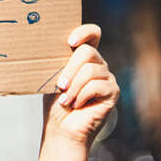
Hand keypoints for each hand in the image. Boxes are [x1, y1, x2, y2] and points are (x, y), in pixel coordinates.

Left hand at [44, 24, 119, 147]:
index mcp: (83, 57)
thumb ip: (58, 62)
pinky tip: (75, 104)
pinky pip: (97, 85)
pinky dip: (81, 95)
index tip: (70, 42)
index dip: (84, 32)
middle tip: (60, 85)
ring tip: (65, 99)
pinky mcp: (113, 91)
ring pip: (90, 70)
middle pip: (88, 51)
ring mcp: (107, 77)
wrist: (62, 128)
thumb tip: (47, 45)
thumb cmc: (55, 103)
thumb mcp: (53, 78)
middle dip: (70, 69)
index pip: (92, 33)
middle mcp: (98, 64)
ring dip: (74, 86)